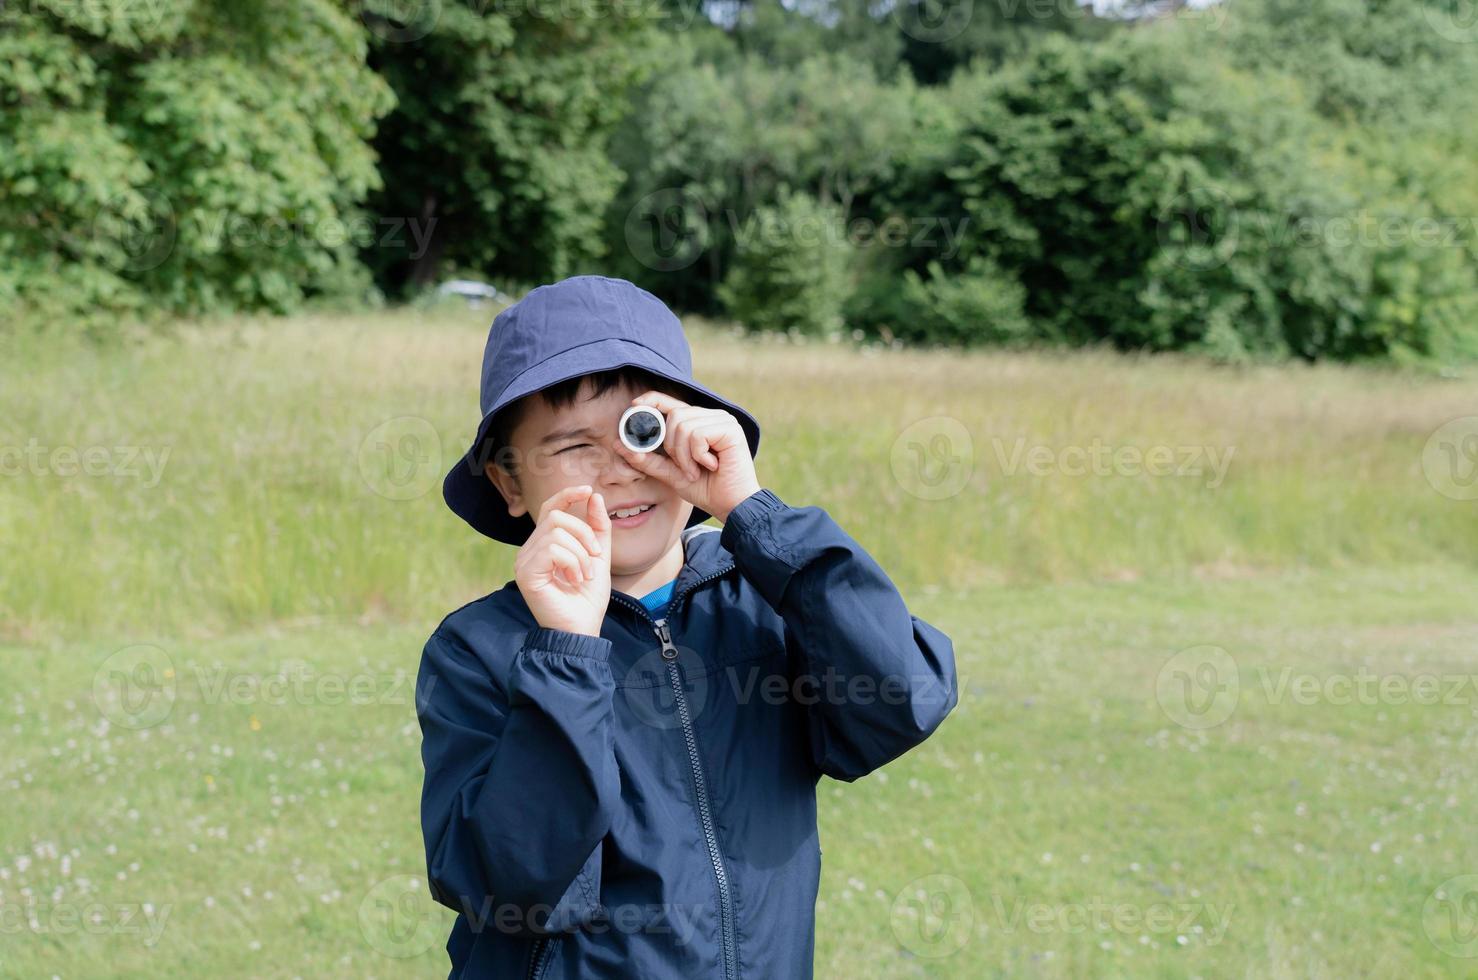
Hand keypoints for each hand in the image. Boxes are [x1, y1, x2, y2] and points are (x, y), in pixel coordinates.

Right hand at [514, 485, 612, 636]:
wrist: (582, 629)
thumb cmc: (587, 597)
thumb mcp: (599, 556)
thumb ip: (597, 528)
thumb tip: (593, 495)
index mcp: (544, 544)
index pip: (549, 508)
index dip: (567, 495)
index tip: (587, 490)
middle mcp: (529, 550)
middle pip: (556, 517)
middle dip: (584, 533)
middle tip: (596, 558)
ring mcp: (524, 561)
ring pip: (556, 532)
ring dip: (581, 553)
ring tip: (584, 575)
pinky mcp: (525, 573)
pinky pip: (552, 549)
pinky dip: (572, 562)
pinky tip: (574, 579)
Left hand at [613, 391, 760, 522]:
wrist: (731, 506)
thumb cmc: (705, 489)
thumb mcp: (670, 473)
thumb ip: (647, 459)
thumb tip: (619, 444)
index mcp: (696, 421)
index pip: (668, 400)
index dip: (649, 400)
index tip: (633, 407)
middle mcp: (710, 415)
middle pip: (674, 415)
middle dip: (672, 446)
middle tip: (686, 467)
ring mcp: (722, 419)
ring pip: (683, 424)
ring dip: (685, 455)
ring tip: (698, 469)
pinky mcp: (730, 428)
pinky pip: (697, 434)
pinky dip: (697, 454)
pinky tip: (712, 465)